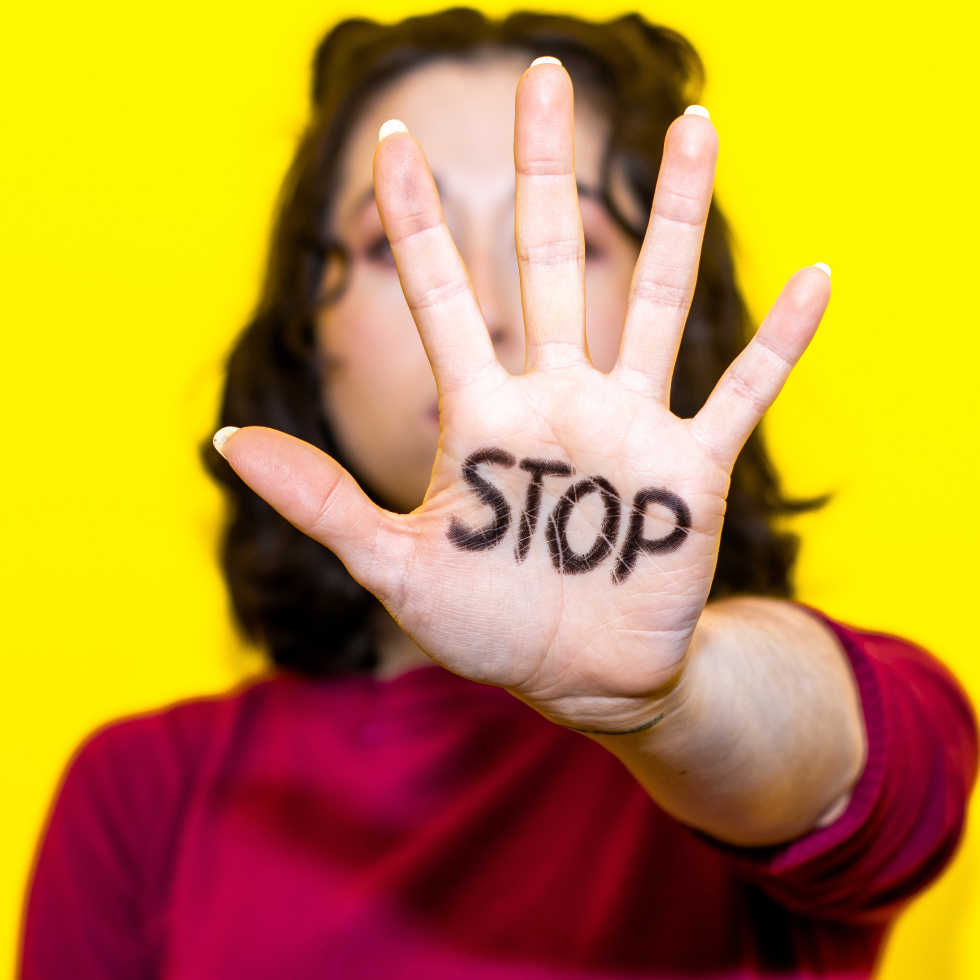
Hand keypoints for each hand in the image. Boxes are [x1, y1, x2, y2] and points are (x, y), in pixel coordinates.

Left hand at [218, 63, 829, 732]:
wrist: (576, 680)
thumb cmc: (485, 624)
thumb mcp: (394, 566)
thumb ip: (320, 501)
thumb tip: (222, 442)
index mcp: (481, 416)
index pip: (443, 297)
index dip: (419, 222)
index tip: (394, 144)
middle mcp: (556, 400)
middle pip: (550, 264)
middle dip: (544, 172)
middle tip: (541, 76)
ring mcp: (629, 428)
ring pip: (655, 303)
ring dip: (676, 217)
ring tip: (696, 125)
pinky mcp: (689, 473)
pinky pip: (742, 393)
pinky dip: (780, 343)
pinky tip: (817, 277)